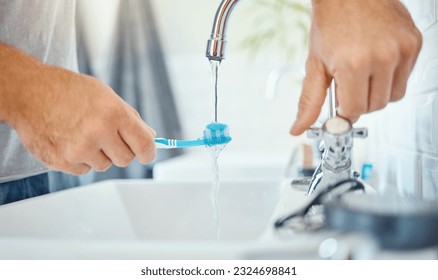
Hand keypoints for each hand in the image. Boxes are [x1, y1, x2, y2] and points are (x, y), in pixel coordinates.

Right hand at [7, 64, 155, 174]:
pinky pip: (84, 170)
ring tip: (83, 134)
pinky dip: (80, 160)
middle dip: (121, 150)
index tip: (147, 154)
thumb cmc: (67, 90)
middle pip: (126, 159)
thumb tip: (150, 136)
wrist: (28, 92)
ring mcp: (79, 149)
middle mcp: (98, 131)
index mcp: (113, 112)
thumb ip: (130, 118)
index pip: (144, 145)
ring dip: (99, 154)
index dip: (148, 152)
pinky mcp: (63, 161)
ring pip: (105, 165)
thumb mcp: (105, 95)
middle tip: (107, 137)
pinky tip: (70, 141)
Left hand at [291, 0, 421, 134]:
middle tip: (349, 82)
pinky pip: (405, 78)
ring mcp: (401, 49)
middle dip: (360, 101)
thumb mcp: (315, 64)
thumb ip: (309, 101)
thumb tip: (298, 127)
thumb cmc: (331, 22)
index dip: (345, 110)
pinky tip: (377, 61)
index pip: (355, 110)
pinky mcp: (414, 43)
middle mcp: (382, 56)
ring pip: (394, 96)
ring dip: (377, 92)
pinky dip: (391, 76)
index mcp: (353, 64)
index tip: (341, 104)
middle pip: (375, 106)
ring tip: (363, 72)